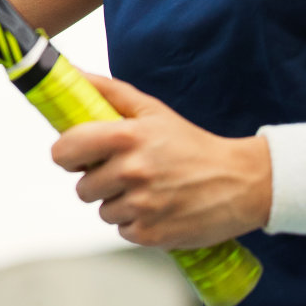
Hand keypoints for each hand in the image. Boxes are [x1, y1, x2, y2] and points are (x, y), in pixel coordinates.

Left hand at [50, 73, 271, 248]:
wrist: (240, 182)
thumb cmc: (191, 144)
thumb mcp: (151, 110)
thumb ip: (106, 91)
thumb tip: (69, 71)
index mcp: (127, 136)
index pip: (65, 149)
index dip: (67, 154)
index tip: (78, 155)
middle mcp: (132, 171)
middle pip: (81, 186)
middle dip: (98, 180)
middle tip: (126, 173)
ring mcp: (141, 205)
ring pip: (102, 210)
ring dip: (118, 203)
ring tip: (147, 190)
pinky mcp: (150, 234)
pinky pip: (122, 230)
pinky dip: (136, 222)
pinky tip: (157, 208)